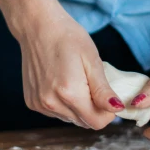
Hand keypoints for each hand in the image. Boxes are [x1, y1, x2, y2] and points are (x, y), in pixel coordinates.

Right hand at [16, 7, 125, 128]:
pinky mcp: (32, 102)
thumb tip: (117, 109)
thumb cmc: (68, 38)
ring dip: (77, 107)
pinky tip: (60, 83)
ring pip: (70, 119)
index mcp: (69, 93)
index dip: (107, 113)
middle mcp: (52, 103)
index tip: (107, 96)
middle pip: (84, 122)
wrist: (37, 27)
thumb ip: (103, 90)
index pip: (96, 122)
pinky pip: (56, 113)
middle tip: (91, 84)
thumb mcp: (92, 60)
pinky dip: (63, 104)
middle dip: (93, 109)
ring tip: (74, 81)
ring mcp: (39, 104)